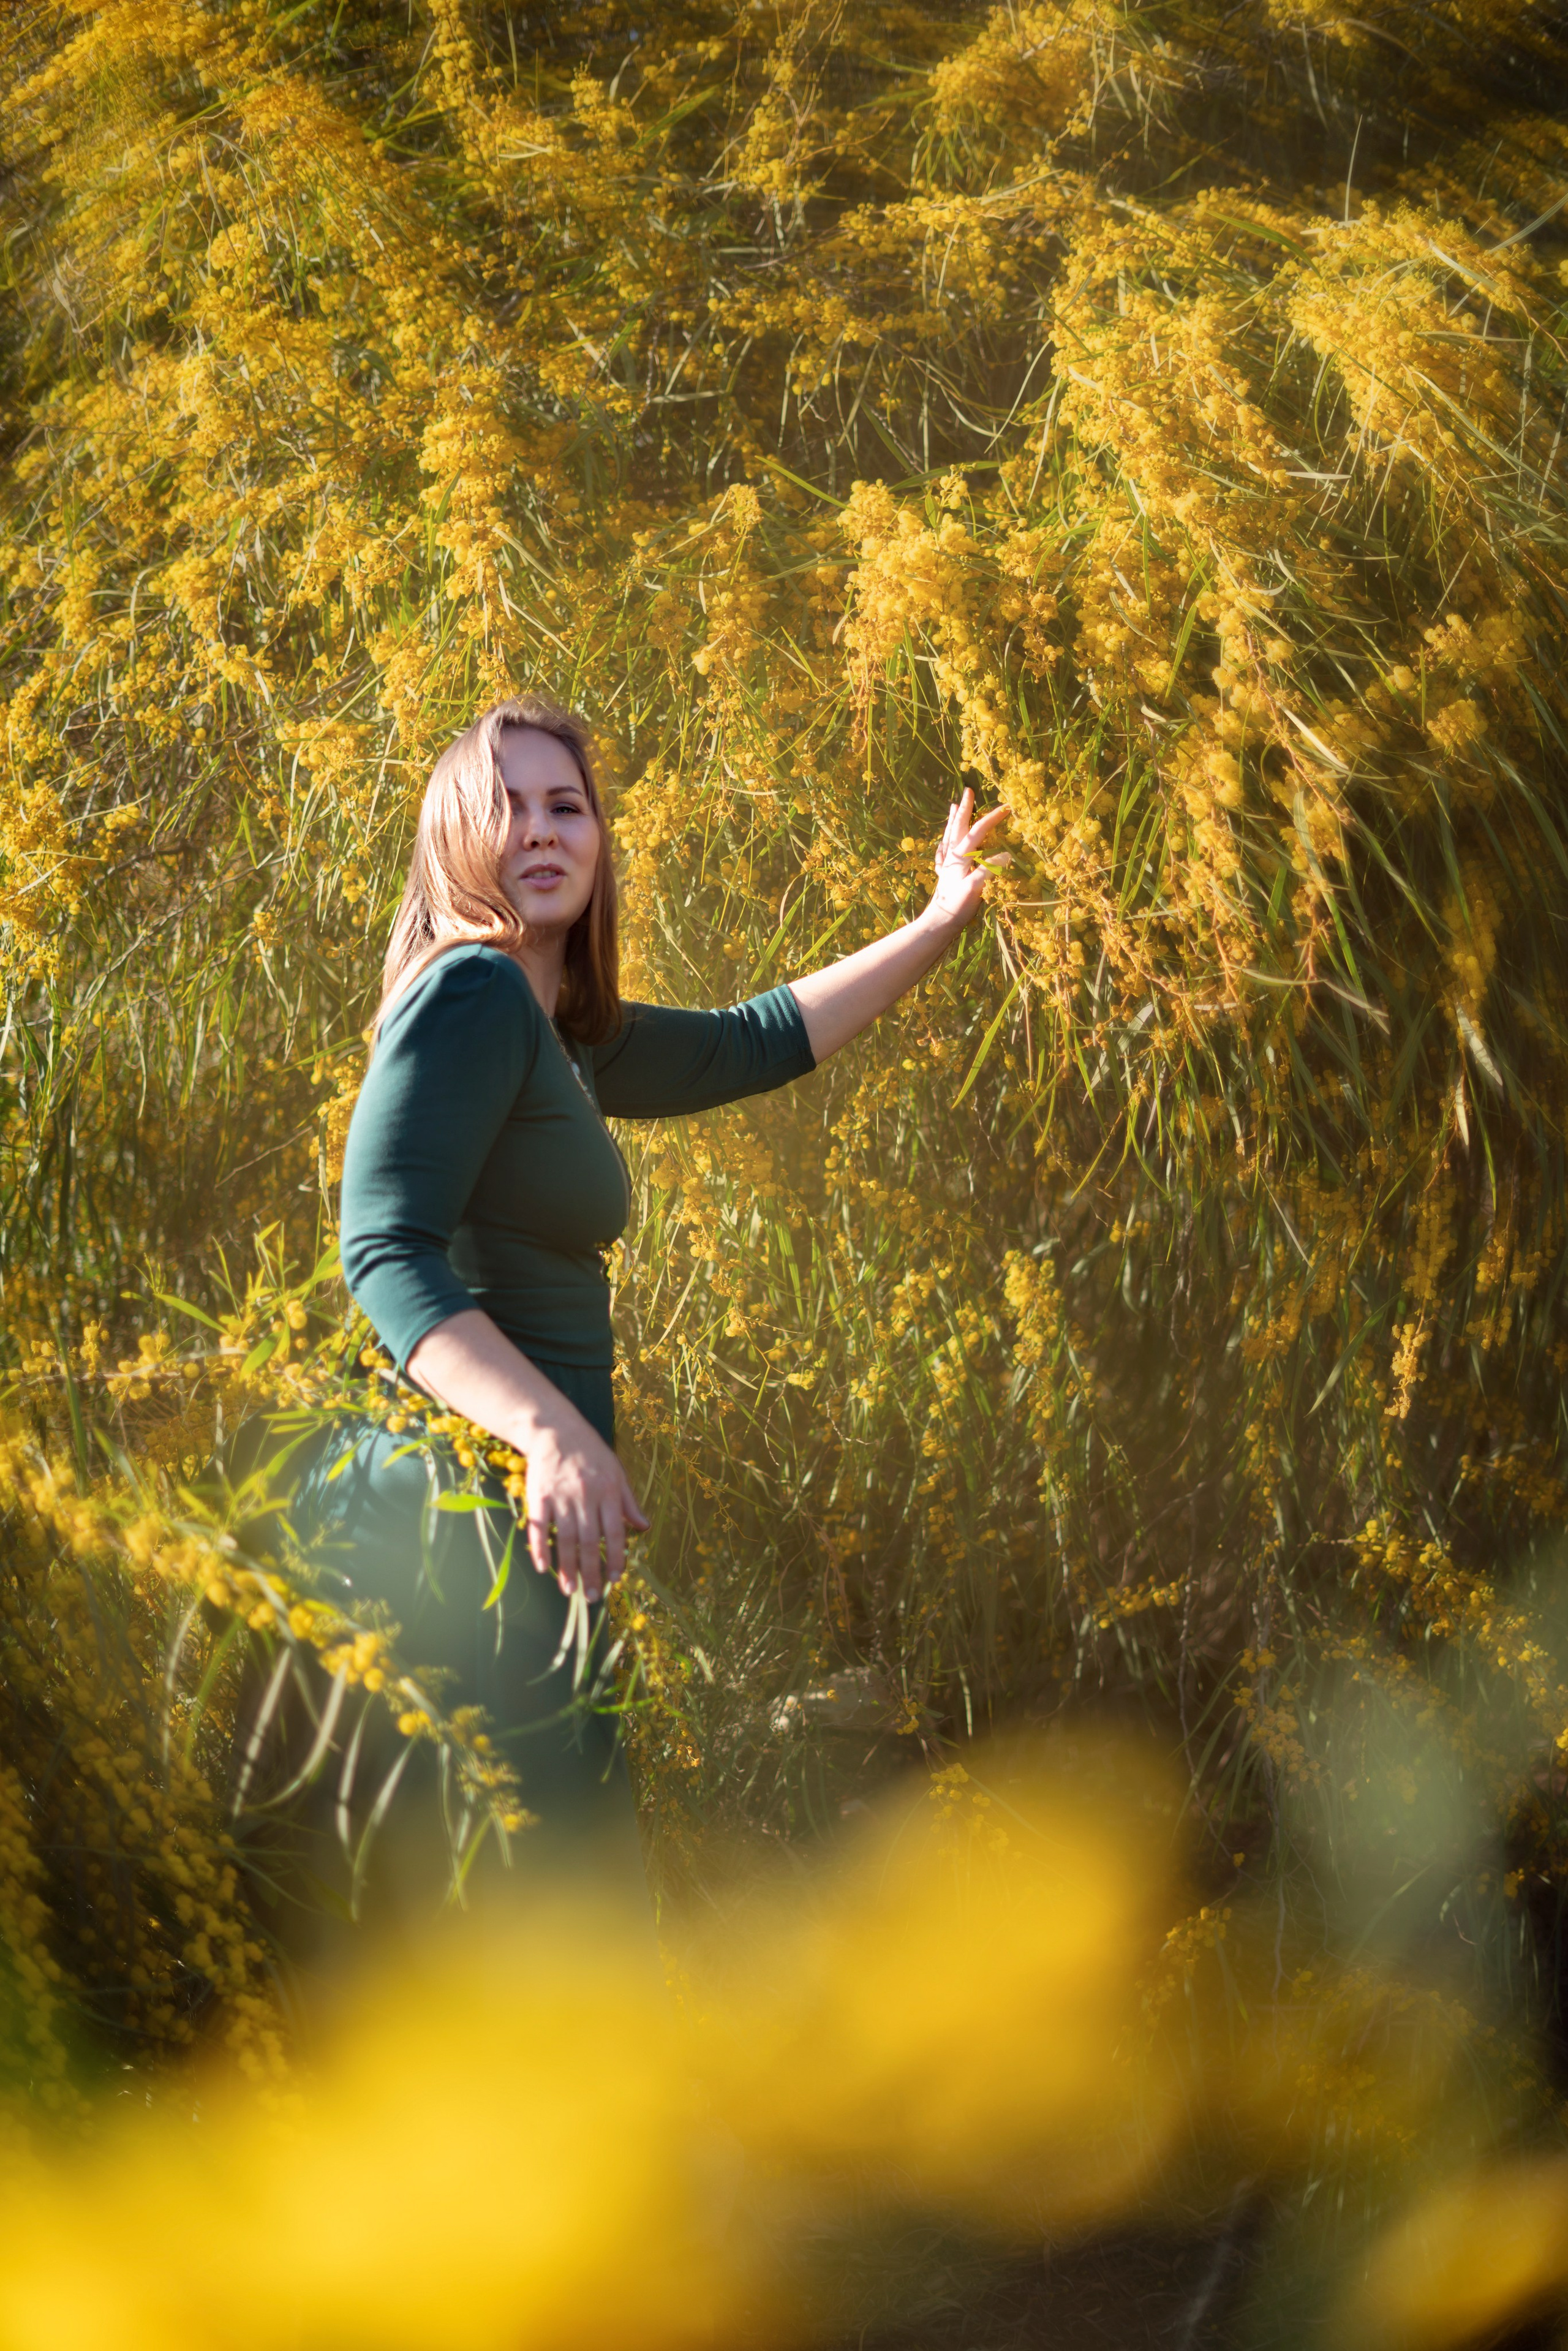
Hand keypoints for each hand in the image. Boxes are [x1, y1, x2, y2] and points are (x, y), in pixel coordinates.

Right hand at [517, 1410, 649, 1601]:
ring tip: (569, 1589)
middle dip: (592, 1572)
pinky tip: (543, 1566)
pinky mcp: (539, 1495)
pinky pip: (540, 1526)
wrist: (555, 1429)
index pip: (615, 1532)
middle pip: (590, 1541)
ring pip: (565, 1538)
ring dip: (567, 1567)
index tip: (616, 1578)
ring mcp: (561, 1496)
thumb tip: (644, 1527)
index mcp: (609, 1492)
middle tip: (592, 1596)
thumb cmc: (591, 1452)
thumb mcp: (617, 1472)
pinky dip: (540, 1547)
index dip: (616, 1557)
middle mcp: (586, 1496)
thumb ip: (629, 1502)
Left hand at [926, 787, 1010, 930]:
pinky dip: (944, 842)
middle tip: (967, 791)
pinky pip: (943, 852)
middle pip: (959, 827)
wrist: (939, 922)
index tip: (1005, 807)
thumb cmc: (957, 906)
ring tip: (953, 806)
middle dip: (965, 808)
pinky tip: (943, 842)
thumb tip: (1006, 854)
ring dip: (953, 820)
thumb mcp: (976, 888)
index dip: (991, 819)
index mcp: (960, 856)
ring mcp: (947, 864)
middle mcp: (952, 856)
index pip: (978, 832)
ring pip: (949, 835)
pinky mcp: (944, 874)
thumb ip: (989, 870)